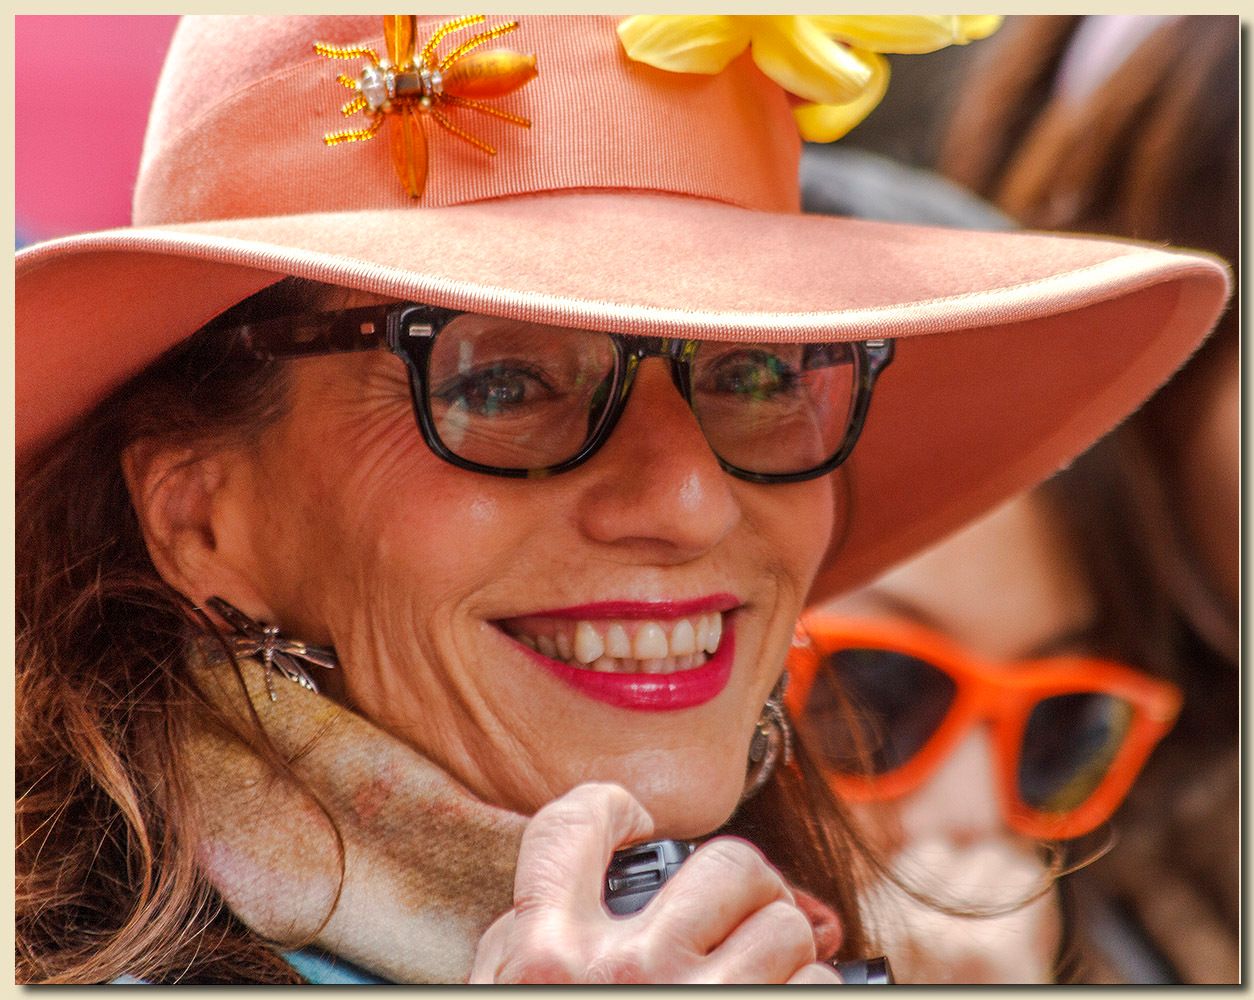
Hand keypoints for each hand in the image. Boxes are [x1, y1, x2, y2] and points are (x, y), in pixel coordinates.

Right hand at [469, 782, 840, 983]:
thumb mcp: (501, 995)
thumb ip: (522, 939)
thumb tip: (554, 890)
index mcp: (545, 955)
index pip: (576, 822)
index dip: (612, 806)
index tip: (632, 819)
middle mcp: (626, 972)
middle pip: (729, 865)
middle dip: (741, 891)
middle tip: (730, 921)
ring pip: (785, 920)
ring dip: (781, 948)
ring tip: (759, 972)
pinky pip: (819, 980)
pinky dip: (808, 988)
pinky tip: (777, 999)